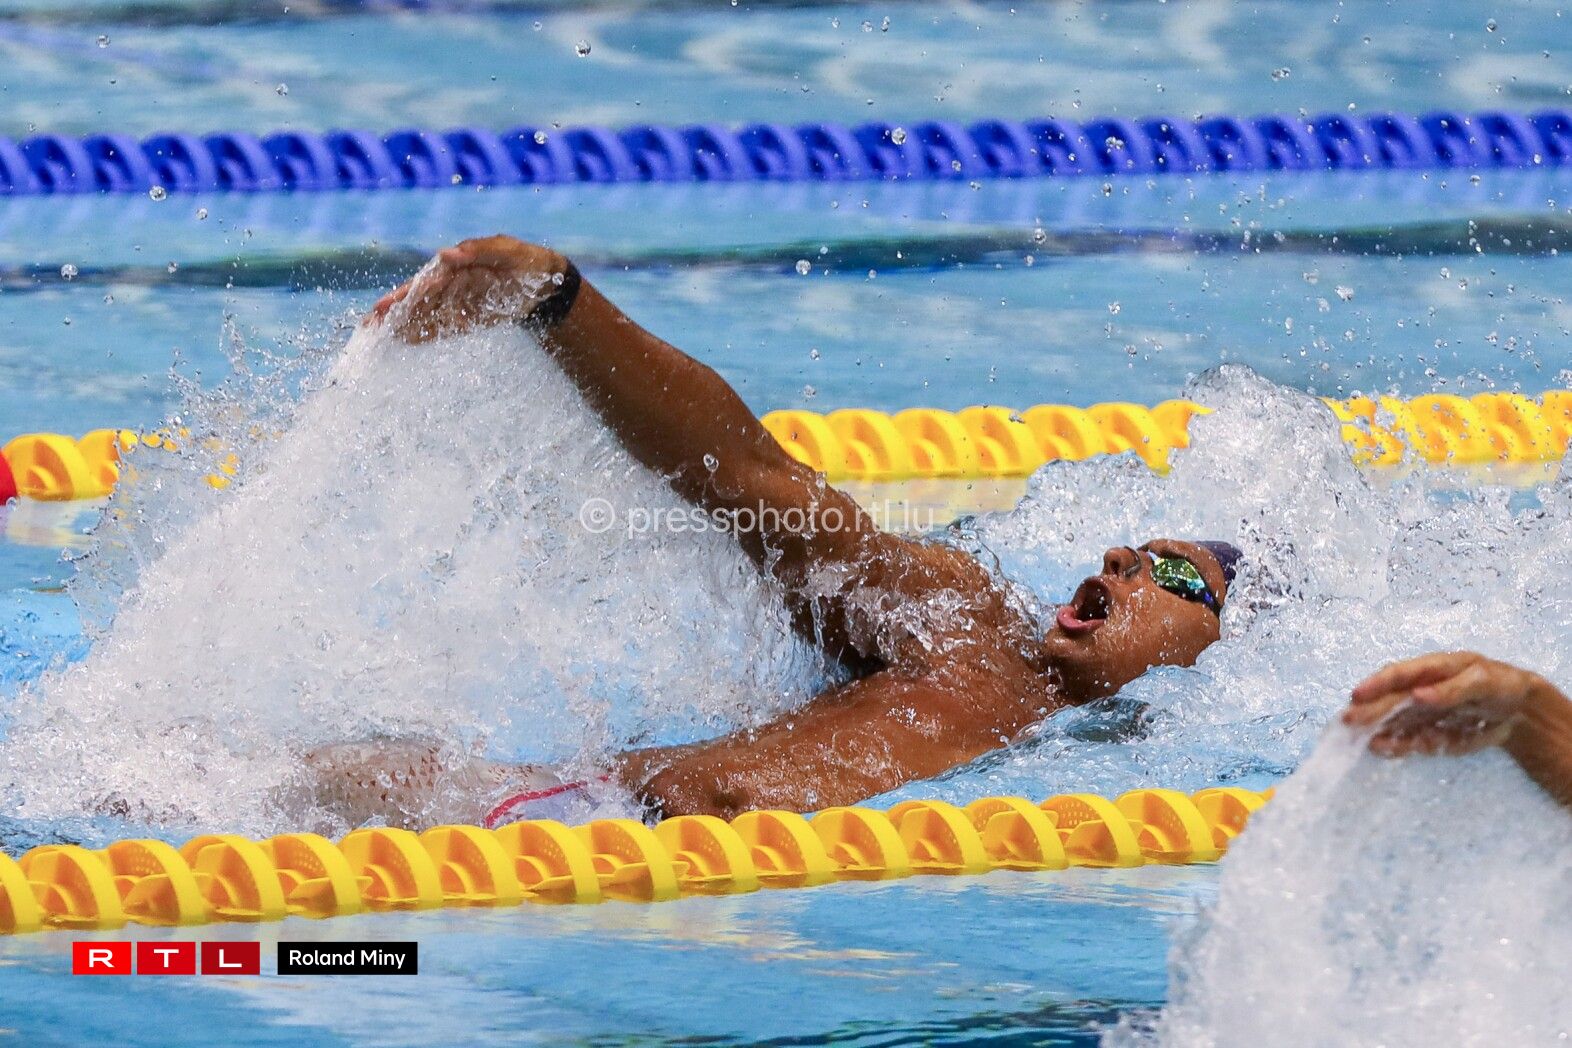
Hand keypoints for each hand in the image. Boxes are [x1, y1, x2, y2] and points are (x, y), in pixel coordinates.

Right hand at [366, 235, 572, 342]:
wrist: (547, 281)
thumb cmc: (525, 260)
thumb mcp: (506, 250)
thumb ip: (477, 251)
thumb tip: (444, 254)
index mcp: (454, 265)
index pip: (422, 283)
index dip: (401, 296)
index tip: (382, 307)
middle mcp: (450, 284)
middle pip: (416, 301)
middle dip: (393, 313)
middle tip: (368, 326)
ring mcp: (457, 301)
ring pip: (424, 315)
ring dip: (403, 326)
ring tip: (379, 338)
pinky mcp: (467, 317)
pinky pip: (442, 327)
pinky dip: (424, 334)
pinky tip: (404, 341)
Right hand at [1343, 651, 1550, 756]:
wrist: (1520, 710)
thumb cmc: (1501, 684)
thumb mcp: (1483, 681)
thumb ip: (1451, 689)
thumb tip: (1416, 695)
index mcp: (1431, 669)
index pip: (1398, 674)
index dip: (1376, 684)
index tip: (1357, 695)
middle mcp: (1420, 689)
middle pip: (1390, 700)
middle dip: (1369, 710)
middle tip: (1348, 721)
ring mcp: (1424, 713)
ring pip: (1395, 722)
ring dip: (1377, 730)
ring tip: (1362, 741)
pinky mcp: (1430, 734)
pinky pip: (1410, 741)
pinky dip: (1396, 746)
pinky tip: (1382, 749)